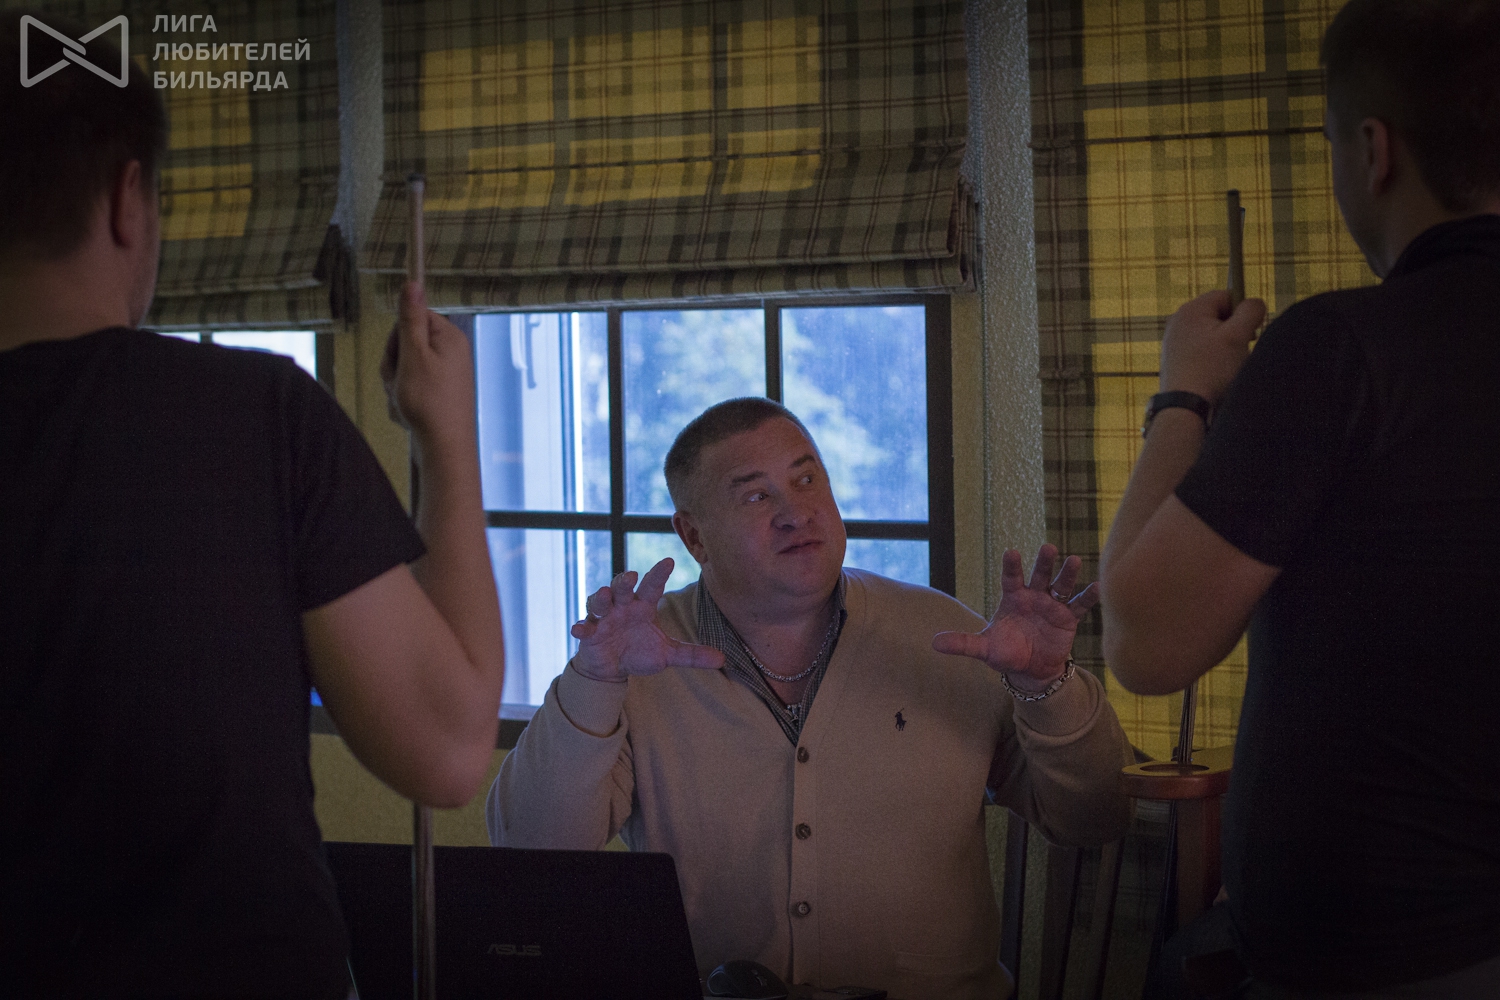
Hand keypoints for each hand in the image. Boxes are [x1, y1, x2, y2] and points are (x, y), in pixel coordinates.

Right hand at [380, 282, 475, 443]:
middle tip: (400, 384)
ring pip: (405, 368)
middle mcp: (452, 352)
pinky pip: (412, 387)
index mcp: (449, 337)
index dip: (397, 339)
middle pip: (406, 343)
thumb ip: (410, 319)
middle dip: (394, 364)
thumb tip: (413, 282)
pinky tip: (409, 414)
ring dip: (396, 385)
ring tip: (405, 402)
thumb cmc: (429, 402)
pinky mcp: (441, 393)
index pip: (411, 319)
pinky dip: (404, 399)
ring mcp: (447, 374)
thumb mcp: (413, 355)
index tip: (399, 358)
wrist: (445, 448)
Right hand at [569, 559, 724, 681]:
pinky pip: (584, 627)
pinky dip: (581, 627)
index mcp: (643, 607)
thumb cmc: (639, 652)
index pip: (652, 586)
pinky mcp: (589, 633)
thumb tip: (723, 659)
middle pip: (622, 588)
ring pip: (600, 602)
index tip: (669, 561)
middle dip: (624, 581)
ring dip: (601, 598)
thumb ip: (692, 655)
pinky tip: (579, 628)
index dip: (659, 574)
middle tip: (630, 577)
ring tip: (605, 595)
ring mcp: (604, 618)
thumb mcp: (667, 655)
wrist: (612, 668)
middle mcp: (623, 607)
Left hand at [932, 545, 1097, 690]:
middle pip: (1039, 576)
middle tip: (1048, 547)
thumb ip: (963, 644)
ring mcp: (1052, 605)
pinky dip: (1089, 597)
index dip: (1012, 566)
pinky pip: (1080, 606)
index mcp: (1013, 598)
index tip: (1012, 552)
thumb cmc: (1006, 653)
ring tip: (1075, 560)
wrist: (1030, 670)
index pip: (1011, 578)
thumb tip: (934, 644)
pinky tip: (1097, 587)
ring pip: (1061, 586)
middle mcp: (1034, 597)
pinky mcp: (1068, 618)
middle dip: (1043, 563)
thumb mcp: (985, 649)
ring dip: (1067, 574)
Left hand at [1159, 290, 1267, 405]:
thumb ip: (1250, 312)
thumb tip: (1255, 303)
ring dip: (1226, 348)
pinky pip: (1203, 353)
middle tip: (1237, 350)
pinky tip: (1215, 376)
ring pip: (1213, 337)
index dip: (1242, 311)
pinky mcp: (1176, 361)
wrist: (1185, 407)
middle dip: (1235, 331)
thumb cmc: (1211, 370)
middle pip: (1219, 317)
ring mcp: (1174, 342)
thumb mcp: (1238, 336)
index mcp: (1190, 310)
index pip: (1226, 296)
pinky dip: (1213, 361)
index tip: (1248, 331)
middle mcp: (1178, 323)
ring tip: (1225, 366)